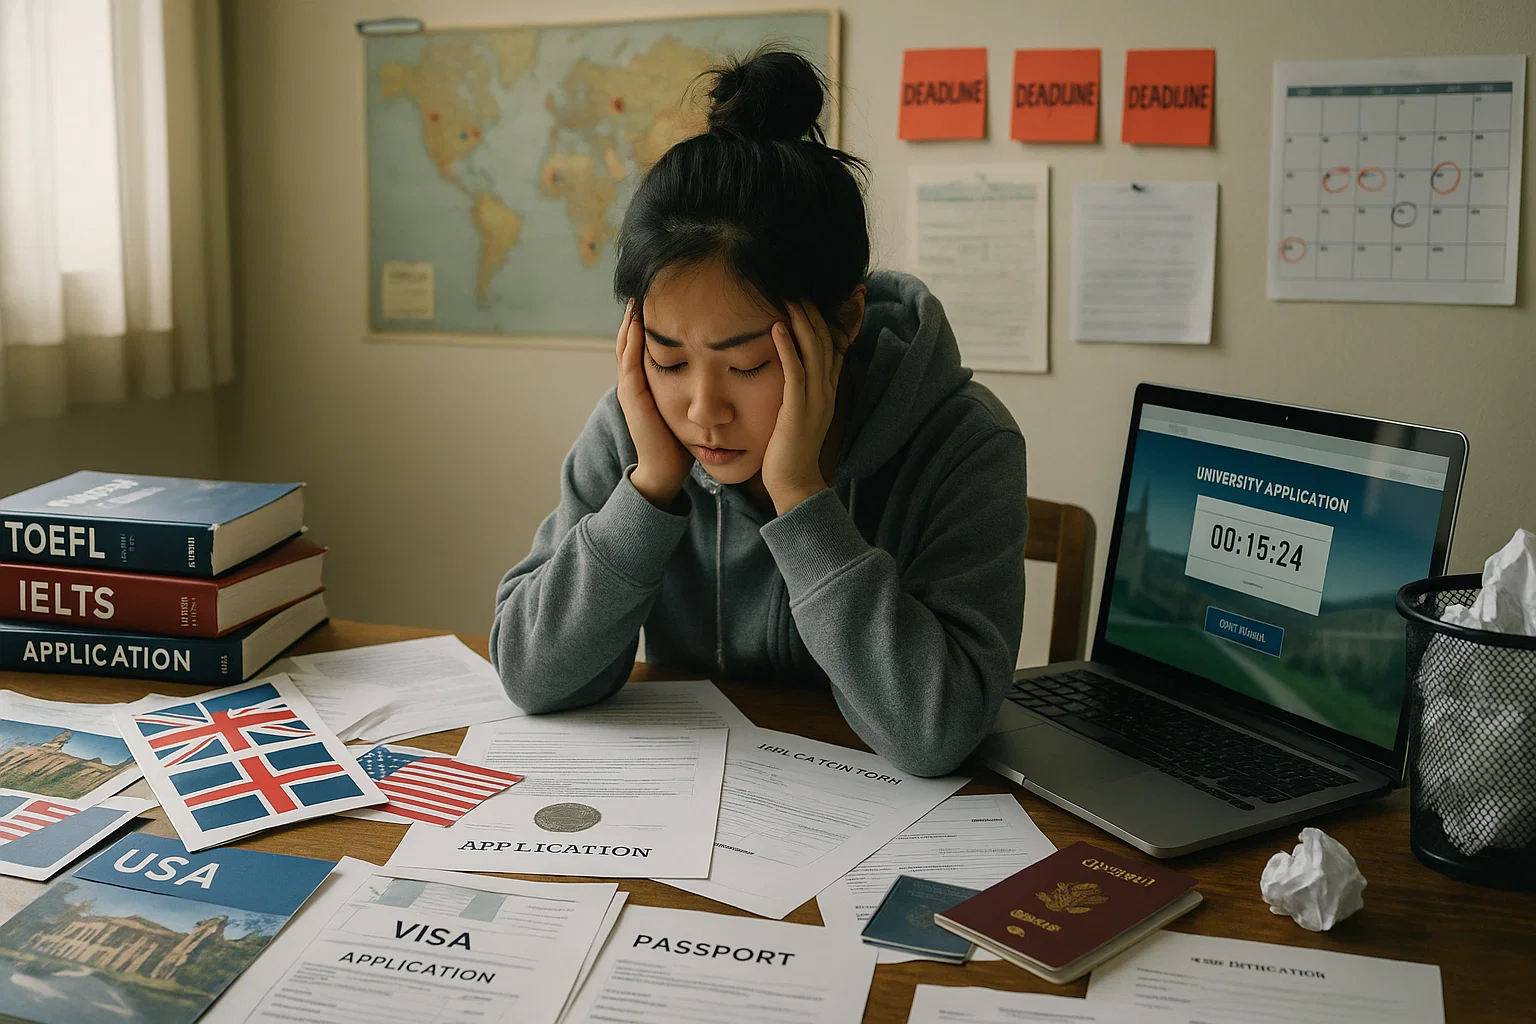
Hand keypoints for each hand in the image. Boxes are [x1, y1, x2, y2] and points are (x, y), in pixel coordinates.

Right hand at [615, 301, 690, 509]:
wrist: (665, 471)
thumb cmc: (680, 443)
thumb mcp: (686, 409)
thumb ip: (692, 390)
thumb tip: (714, 371)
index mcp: (647, 385)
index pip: (644, 347)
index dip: (647, 324)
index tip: (657, 299)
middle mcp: (635, 385)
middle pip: (630, 341)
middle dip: (635, 316)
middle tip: (641, 288)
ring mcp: (630, 391)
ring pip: (626, 348)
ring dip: (629, 323)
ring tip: (635, 298)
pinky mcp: (633, 398)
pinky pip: (630, 364)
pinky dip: (631, 342)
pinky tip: (637, 324)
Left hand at [762, 301, 844, 515]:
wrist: (794, 483)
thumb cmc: (789, 449)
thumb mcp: (797, 412)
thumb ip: (797, 389)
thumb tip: (789, 369)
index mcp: (827, 390)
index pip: (832, 345)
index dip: (825, 319)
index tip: (812, 296)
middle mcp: (826, 391)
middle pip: (825, 341)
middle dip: (813, 312)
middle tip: (797, 287)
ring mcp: (815, 400)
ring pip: (813, 351)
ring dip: (801, 322)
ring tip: (789, 298)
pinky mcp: (798, 410)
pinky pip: (795, 372)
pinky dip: (787, 347)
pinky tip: (776, 328)